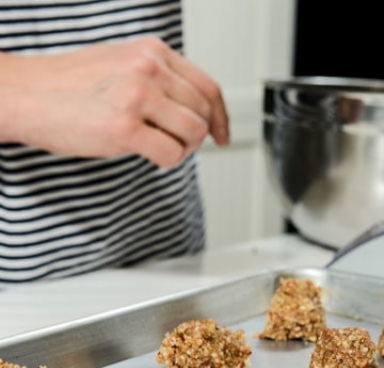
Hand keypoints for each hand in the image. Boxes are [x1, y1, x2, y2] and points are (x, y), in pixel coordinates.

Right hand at [0, 37, 228, 167]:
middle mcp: (149, 68)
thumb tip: (194, 107)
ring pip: (193, 134)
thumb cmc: (68, 86)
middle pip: (203, 113)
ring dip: (181, 149)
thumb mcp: (122, 64)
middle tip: (174, 144)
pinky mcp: (124, 127)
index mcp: (152, 52)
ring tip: (156, 147)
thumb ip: (159, 78)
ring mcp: (137, 96)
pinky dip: (166, 161)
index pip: (208, 87)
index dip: (221, 116)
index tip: (222, 134)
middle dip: (195, 136)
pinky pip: (172, 154)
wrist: (22, 94)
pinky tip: (147, 155)